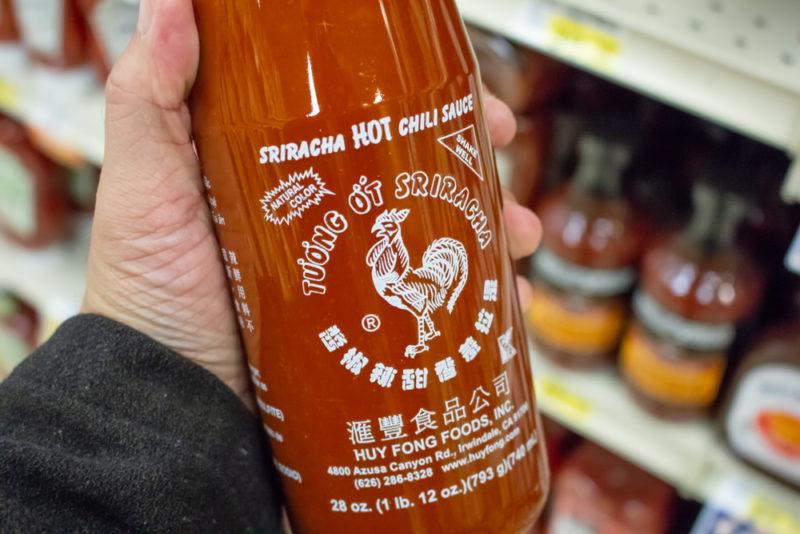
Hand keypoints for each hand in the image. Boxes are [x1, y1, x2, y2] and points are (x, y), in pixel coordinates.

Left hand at [82, 0, 541, 408]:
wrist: (169, 403)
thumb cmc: (148, 294)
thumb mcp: (147, 185)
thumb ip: (150, 95)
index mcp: (288, 176)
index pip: (369, 121)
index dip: (424, 104)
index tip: (465, 96)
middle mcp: (328, 222)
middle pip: (418, 176)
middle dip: (474, 162)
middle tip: (502, 159)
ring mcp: (353, 281)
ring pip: (442, 242)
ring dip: (494, 229)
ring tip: (520, 235)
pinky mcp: (369, 334)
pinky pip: (441, 314)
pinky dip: (483, 306)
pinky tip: (507, 304)